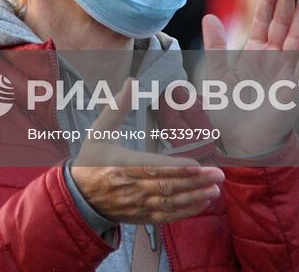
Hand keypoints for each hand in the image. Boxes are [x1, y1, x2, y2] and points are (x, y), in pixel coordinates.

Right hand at [69, 83, 224, 225]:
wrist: (79, 196)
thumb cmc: (91, 159)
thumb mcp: (99, 131)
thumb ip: (117, 107)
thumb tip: (131, 82)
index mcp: (121, 165)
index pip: (153, 167)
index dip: (177, 167)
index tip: (198, 164)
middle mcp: (130, 187)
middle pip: (167, 186)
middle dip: (195, 181)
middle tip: (219, 175)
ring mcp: (137, 204)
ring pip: (170, 203)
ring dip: (195, 197)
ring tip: (216, 190)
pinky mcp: (141, 216)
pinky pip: (167, 216)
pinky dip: (186, 211)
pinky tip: (202, 203)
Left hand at [200, 0, 298, 155]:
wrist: (243, 142)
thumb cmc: (231, 112)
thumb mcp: (218, 76)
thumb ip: (216, 47)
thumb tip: (209, 17)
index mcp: (255, 53)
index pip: (264, 20)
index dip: (269, 0)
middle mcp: (274, 58)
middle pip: (283, 22)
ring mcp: (287, 70)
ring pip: (298, 35)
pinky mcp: (297, 85)